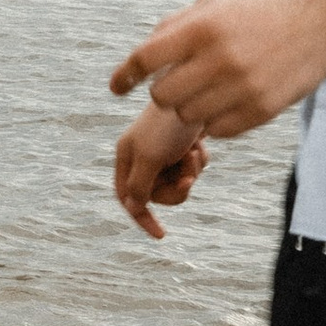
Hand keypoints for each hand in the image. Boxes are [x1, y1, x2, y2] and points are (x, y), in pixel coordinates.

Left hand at [109, 0, 325, 139]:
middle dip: (164, 92)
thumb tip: (139, 59)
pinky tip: (228, 102)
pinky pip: (218, 130)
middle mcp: (220, 58)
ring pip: (188, 117)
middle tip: (179, 84)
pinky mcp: (261, 110)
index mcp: (204, 27)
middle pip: (163, 96)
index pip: (146, 58)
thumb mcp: (216, 5)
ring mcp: (242, 87)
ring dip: (190, 108)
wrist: (320, 23)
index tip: (117, 88)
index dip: (126, 75)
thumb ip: (176, 28)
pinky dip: (215, 121)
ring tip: (207, 92)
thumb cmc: (259, 13)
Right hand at [113, 99, 209, 240]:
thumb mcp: (150, 157)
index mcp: (126, 155)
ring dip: (189, 173)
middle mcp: (141, 154)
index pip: (127, 197)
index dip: (142, 218)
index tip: (161, 235)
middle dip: (176, 189)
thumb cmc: (167, 124)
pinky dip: (198, 162)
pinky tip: (200, 145)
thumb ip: (140, 187)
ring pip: (176, 183)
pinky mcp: (181, 145)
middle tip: (188, 178)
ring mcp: (162, 151)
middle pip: (156, 194)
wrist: (198, 90)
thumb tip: (135, 209)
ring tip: (194, 154)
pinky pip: (191, 170)